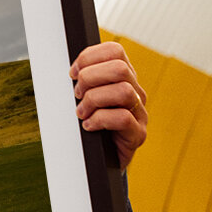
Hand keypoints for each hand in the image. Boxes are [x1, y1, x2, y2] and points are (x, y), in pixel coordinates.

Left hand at [70, 41, 147, 169]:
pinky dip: (99, 120)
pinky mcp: (138, 134)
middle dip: (90, 78)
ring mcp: (140, 113)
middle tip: (77, 95)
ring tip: (81, 113)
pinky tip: (88, 126)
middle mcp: (136, 92)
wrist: (100, 161)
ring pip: (123, 91)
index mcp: (123, 78)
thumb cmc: (90, 125)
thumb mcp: (84, 98)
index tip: (72, 73)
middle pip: (119, 68)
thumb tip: (71, 71)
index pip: (115, 51)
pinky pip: (123, 118)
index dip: (89, 57)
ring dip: (94, 100)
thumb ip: (83, 81)